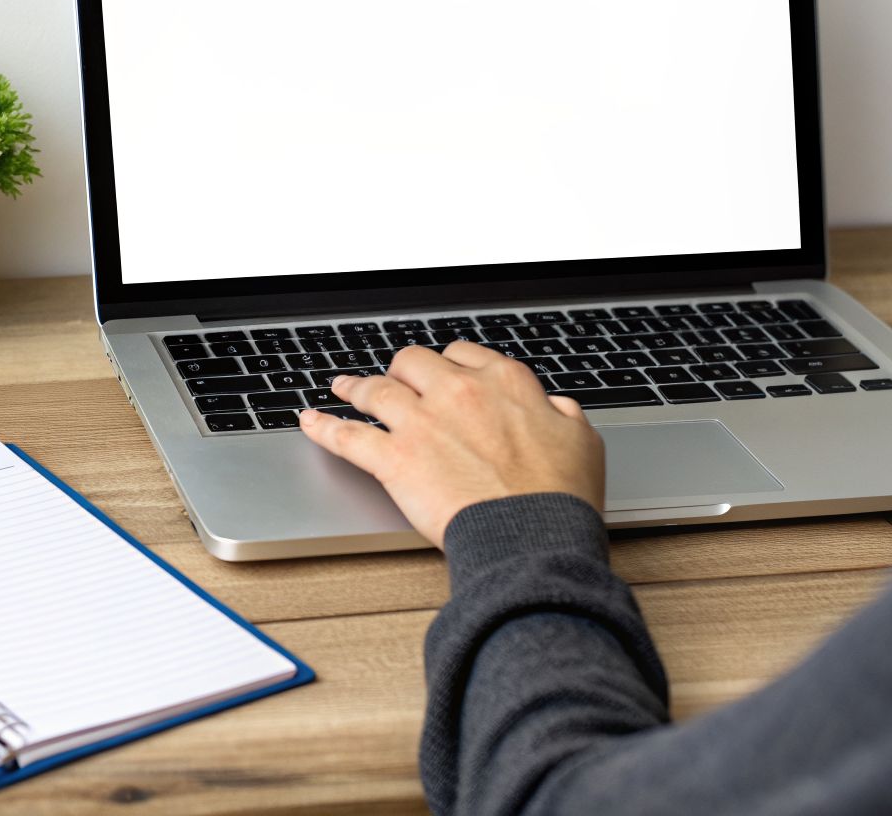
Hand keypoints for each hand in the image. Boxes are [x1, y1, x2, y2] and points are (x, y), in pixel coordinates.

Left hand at [298, 341, 605, 548]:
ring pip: (375, 391)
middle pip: (412, 363)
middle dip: (400, 370)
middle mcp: (457, 392)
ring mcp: (421, 422)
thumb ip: (562, 416)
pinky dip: (323, 427)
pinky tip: (310, 421)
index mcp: (504, 383)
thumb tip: (556, 408)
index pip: (462, 355)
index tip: (441, 372)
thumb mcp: (582, 442)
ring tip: (343, 388)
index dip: (447, 364)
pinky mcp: (394, 459)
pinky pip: (347, 437)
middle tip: (392, 379)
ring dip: (354, 388)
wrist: (532, 536)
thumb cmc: (559, 497)